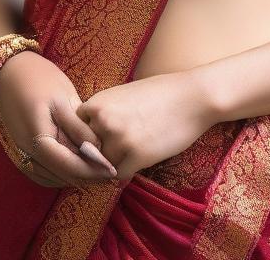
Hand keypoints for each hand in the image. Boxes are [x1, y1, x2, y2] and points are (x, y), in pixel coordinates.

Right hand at [0, 51, 119, 188]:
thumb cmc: (38, 79)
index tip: (112, 171)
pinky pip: (43, 171)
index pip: (69, 166)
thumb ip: (78, 127)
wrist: (8, 70)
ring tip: (96, 167)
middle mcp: (27, 153)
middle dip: (85, 176)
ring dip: (73, 176)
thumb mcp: (62, 98)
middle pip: (61, 176)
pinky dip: (60, 172)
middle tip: (108, 170)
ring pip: (52, 177)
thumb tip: (98, 149)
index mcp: (38, 140)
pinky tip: (75, 162)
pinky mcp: (22, 150)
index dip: (92, 171)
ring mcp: (22, 153)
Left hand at [75, 70, 216, 180]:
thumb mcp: (123, 95)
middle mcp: (103, 122)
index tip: (98, 140)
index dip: (86, 137)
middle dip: (98, 154)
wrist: (193, 97)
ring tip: (129, 154)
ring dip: (113, 164)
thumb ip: (103, 113)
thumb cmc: (160, 93)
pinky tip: (139, 161)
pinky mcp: (136, 157)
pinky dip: (127, 172)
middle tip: (113, 153)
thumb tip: (87, 137)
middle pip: (87, 151)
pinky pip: (119, 175)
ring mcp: (119, 140)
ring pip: (102, 165)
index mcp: (98, 103)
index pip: (75, 130)